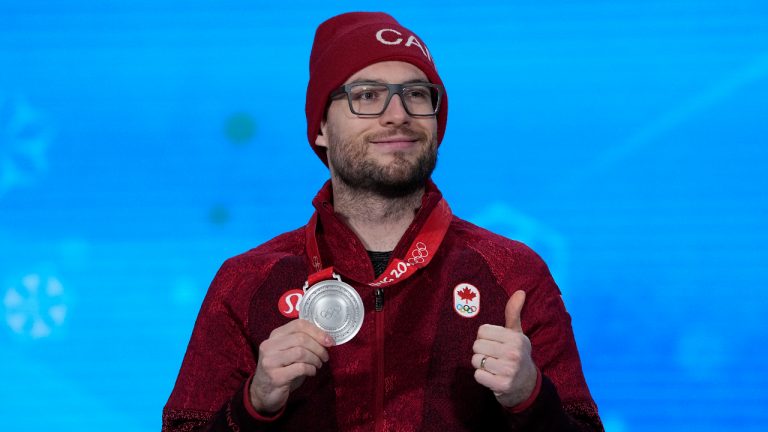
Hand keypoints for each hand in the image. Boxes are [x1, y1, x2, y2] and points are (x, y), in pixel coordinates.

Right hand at [249, 319, 333, 413]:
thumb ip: (302, 342)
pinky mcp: (275, 377)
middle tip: (325, 356)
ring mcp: (270, 361)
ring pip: (301, 352)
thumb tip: (326, 339)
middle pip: (301, 338)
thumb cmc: (281, 370)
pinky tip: (311, 372)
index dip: (317, 332)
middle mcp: (269, 346)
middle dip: (318, 347)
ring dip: (315, 359)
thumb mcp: (289, 352)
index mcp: (275, 336)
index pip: (298, 324)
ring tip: (318, 364)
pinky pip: (300, 368)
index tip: (329, 341)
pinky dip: (310, 369)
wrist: (264, 393)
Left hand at [472, 290, 537, 406]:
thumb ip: (513, 313)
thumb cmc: (516, 353)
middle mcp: (513, 353)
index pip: (482, 331)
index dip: (484, 337)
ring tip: (492, 365)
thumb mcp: (517, 333)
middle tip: (493, 355)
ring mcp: (508, 370)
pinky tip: (492, 376)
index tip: (494, 343)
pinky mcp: (502, 385)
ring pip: (476, 360)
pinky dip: (481, 376)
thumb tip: (520, 292)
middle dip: (481, 351)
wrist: (526, 384)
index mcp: (515, 338)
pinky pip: (478, 375)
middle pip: (477, 345)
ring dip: (480, 364)